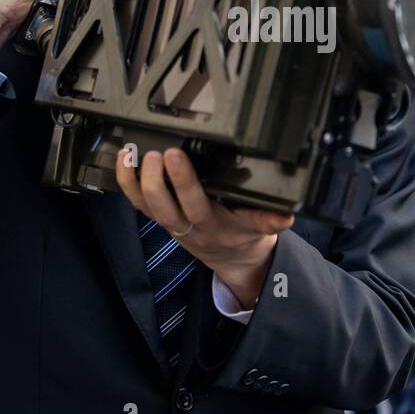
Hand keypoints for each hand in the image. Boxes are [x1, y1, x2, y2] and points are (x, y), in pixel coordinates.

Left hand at [116, 148, 292, 308]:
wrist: (234, 261)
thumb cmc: (246, 236)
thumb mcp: (263, 228)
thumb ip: (272, 219)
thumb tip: (289, 214)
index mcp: (215, 225)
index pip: (196, 205)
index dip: (183, 183)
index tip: (177, 156)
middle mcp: (190, 226)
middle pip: (166, 207)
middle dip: (157, 179)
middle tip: (155, 152)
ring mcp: (173, 224)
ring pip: (148, 207)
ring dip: (137, 181)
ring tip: (134, 154)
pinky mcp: (162, 219)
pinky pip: (139, 205)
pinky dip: (128, 184)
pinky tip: (124, 160)